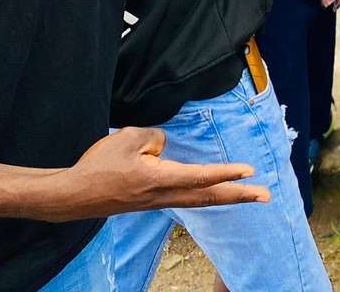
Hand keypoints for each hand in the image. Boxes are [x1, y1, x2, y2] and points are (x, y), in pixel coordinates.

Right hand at [41, 127, 267, 221]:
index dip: (227, 172)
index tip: (250, 171)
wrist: (73, 195)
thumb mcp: (129, 138)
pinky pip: (185, 197)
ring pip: (199, 199)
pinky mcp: (150, 202)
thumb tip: (166, 147)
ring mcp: (157, 201)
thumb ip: (156, 138)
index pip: (201, 176)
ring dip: (226, 196)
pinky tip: (212, 192)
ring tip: (249, 195)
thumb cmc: (99, 165)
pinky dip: (204, 194)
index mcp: (159, 179)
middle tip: (266, 196)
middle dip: (239, 196)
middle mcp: (163, 195)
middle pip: (209, 197)